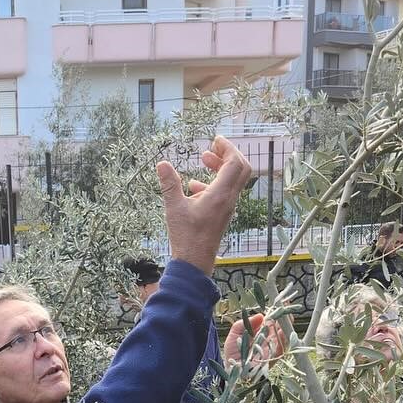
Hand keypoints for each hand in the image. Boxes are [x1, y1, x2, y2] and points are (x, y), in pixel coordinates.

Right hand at [156, 136, 252, 275]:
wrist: (194, 262)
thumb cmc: (186, 236)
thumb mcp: (174, 208)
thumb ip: (169, 184)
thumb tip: (162, 164)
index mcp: (220, 194)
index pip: (234, 163)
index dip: (228, 148)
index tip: (215, 140)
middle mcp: (229, 199)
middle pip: (240, 169)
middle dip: (228, 154)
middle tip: (212, 148)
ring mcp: (227, 207)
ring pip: (233, 180)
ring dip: (221, 167)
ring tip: (203, 161)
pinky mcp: (222, 213)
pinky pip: (224, 191)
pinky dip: (214, 182)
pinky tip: (194, 186)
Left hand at [223, 313, 285, 369]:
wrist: (231, 371)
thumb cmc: (232, 353)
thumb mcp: (235, 334)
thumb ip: (243, 324)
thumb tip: (260, 315)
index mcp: (261, 334)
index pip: (272, 321)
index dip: (277, 312)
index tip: (281, 303)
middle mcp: (269, 341)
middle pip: (281, 327)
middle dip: (285, 317)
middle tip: (286, 307)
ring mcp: (272, 349)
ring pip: (284, 336)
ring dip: (286, 326)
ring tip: (286, 316)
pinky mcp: (273, 359)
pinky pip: (282, 348)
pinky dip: (283, 339)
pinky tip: (283, 330)